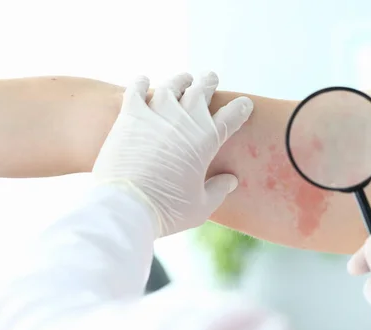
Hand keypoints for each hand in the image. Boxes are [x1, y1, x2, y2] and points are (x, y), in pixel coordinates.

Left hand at [92, 72, 252, 236]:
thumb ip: (219, 190)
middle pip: (201, 91)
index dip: (240, 108)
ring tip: (184, 79)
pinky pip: (136, 90)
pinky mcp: (130, 116)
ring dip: (180, 80)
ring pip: (172, 86)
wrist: (126, 205)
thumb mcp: (200, 208)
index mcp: (206, 141)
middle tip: (211, 78)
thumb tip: (232, 180)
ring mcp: (157, 114)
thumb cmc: (166, 210)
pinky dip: (140, 83)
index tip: (244, 104)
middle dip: (209, 83)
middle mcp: (184, 120)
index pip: (231, 116)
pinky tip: (143, 80)